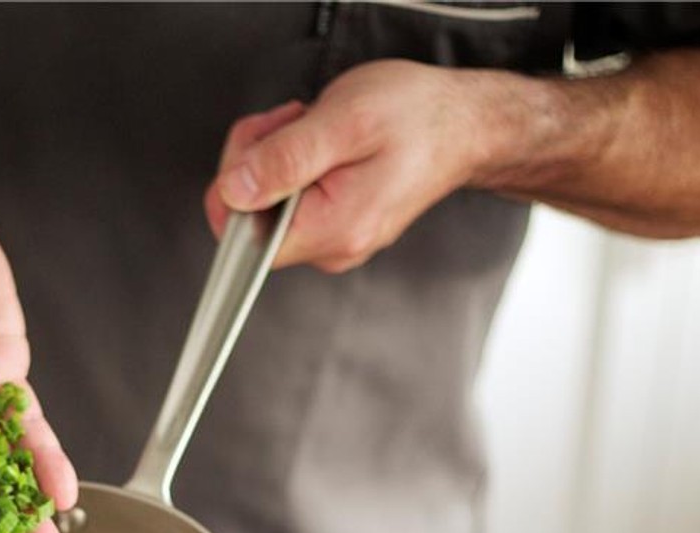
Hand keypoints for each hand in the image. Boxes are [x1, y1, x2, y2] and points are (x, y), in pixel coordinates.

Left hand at [204, 60, 508, 271]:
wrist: (465, 125)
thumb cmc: (417, 117)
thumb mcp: (343, 122)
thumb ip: (283, 159)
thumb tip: (234, 192)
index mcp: (331, 231)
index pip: (243, 240)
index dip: (234, 190)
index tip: (261, 147)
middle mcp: (331, 248)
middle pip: (251, 221)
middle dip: (255, 162)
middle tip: (291, 122)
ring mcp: (334, 240)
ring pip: (268, 208)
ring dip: (274, 158)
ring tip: (311, 127)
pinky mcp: (336, 226)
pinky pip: (290, 203)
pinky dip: (292, 166)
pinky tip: (319, 144)